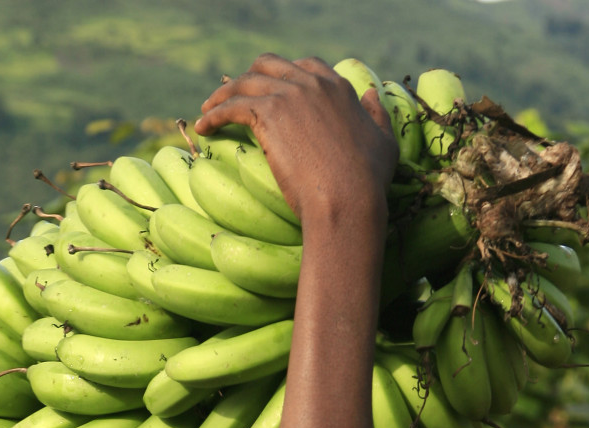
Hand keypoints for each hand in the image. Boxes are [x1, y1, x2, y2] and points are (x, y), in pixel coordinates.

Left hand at [196, 55, 395, 227]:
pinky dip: (214, 114)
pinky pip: (231, 105)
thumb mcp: (384, 143)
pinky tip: (203, 127)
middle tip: (233, 96)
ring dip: (222, 95)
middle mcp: (312, 83)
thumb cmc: (369, 182)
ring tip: (208, 112)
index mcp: (338, 87)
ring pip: (244, 83)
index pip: (305, 65)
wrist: (349, 200)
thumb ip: (377, 114)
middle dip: (249, 77)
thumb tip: (370, 94)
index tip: (270, 89)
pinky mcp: (268, 113)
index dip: (284, 75)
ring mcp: (290, 95)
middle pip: (269, 65)